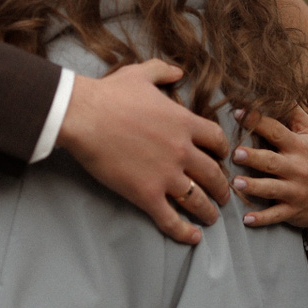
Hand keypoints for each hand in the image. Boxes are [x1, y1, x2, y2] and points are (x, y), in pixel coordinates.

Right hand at [57, 59, 229, 244]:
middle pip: (214, 174)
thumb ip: (164, 71)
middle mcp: (183, 150)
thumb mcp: (141, 73)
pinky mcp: (146, 194)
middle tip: (224, 196)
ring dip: (209, 211)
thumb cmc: (109, 94)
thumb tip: (178, 70)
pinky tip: (193, 237)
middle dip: (222, 188)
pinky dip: (184, 231)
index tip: (221, 158)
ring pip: (198, 199)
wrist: (83, 115)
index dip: (223, 151)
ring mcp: (166, 175)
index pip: (217, 140)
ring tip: (211, 219)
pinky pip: (171, 218)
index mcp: (185, 122)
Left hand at [230, 108, 307, 238]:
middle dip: (254, 157)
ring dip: (254, 187)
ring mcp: (295, 191)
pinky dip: (262, 218)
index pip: (277, 131)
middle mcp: (297, 168)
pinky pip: (276, 215)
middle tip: (236, 153)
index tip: (239, 112)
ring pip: (272, 189)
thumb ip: (295, 114)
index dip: (259, 121)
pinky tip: (246, 219)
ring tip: (237, 183)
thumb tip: (277, 90)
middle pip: (272, 161)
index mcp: (299, 147)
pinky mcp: (293, 211)